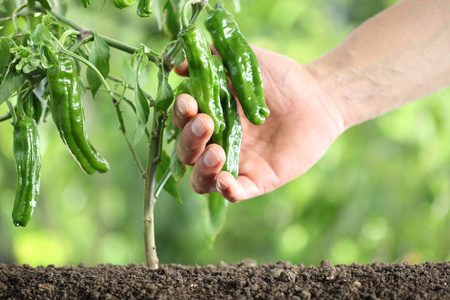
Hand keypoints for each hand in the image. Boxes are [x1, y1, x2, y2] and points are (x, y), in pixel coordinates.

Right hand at [172, 46, 344, 201]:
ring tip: (215, 152)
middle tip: (206, 122)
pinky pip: (235, 193)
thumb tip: (180, 66)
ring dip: (202, 169)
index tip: (188, 101)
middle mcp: (218, 142)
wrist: (318, 97)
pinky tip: (224, 179)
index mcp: (211, 116)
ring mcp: (237, 163)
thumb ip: (214, 58)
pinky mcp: (258, 180)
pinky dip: (226, 189)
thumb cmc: (281, 78)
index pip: (183, 123)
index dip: (181, 115)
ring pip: (202, 180)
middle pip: (188, 152)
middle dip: (190, 139)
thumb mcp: (245, 60)